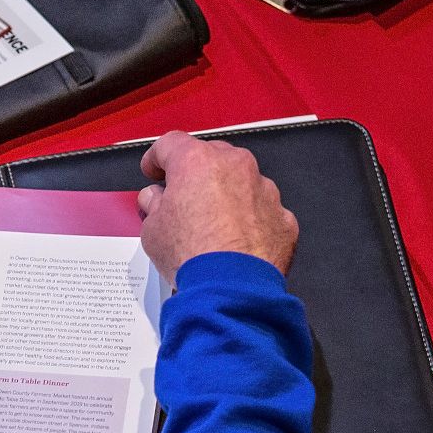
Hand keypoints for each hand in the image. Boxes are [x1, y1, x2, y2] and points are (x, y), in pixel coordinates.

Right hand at [138, 132, 297, 284]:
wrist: (231, 289)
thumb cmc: (191, 255)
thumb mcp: (151, 230)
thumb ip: (153, 206)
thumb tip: (156, 200)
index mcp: (197, 162)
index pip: (170, 144)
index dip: (156, 158)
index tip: (152, 171)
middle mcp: (235, 166)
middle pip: (210, 158)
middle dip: (194, 176)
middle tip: (180, 201)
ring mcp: (264, 190)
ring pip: (240, 183)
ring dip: (224, 197)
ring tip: (210, 227)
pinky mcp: (282, 216)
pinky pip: (261, 211)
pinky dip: (248, 221)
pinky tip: (234, 242)